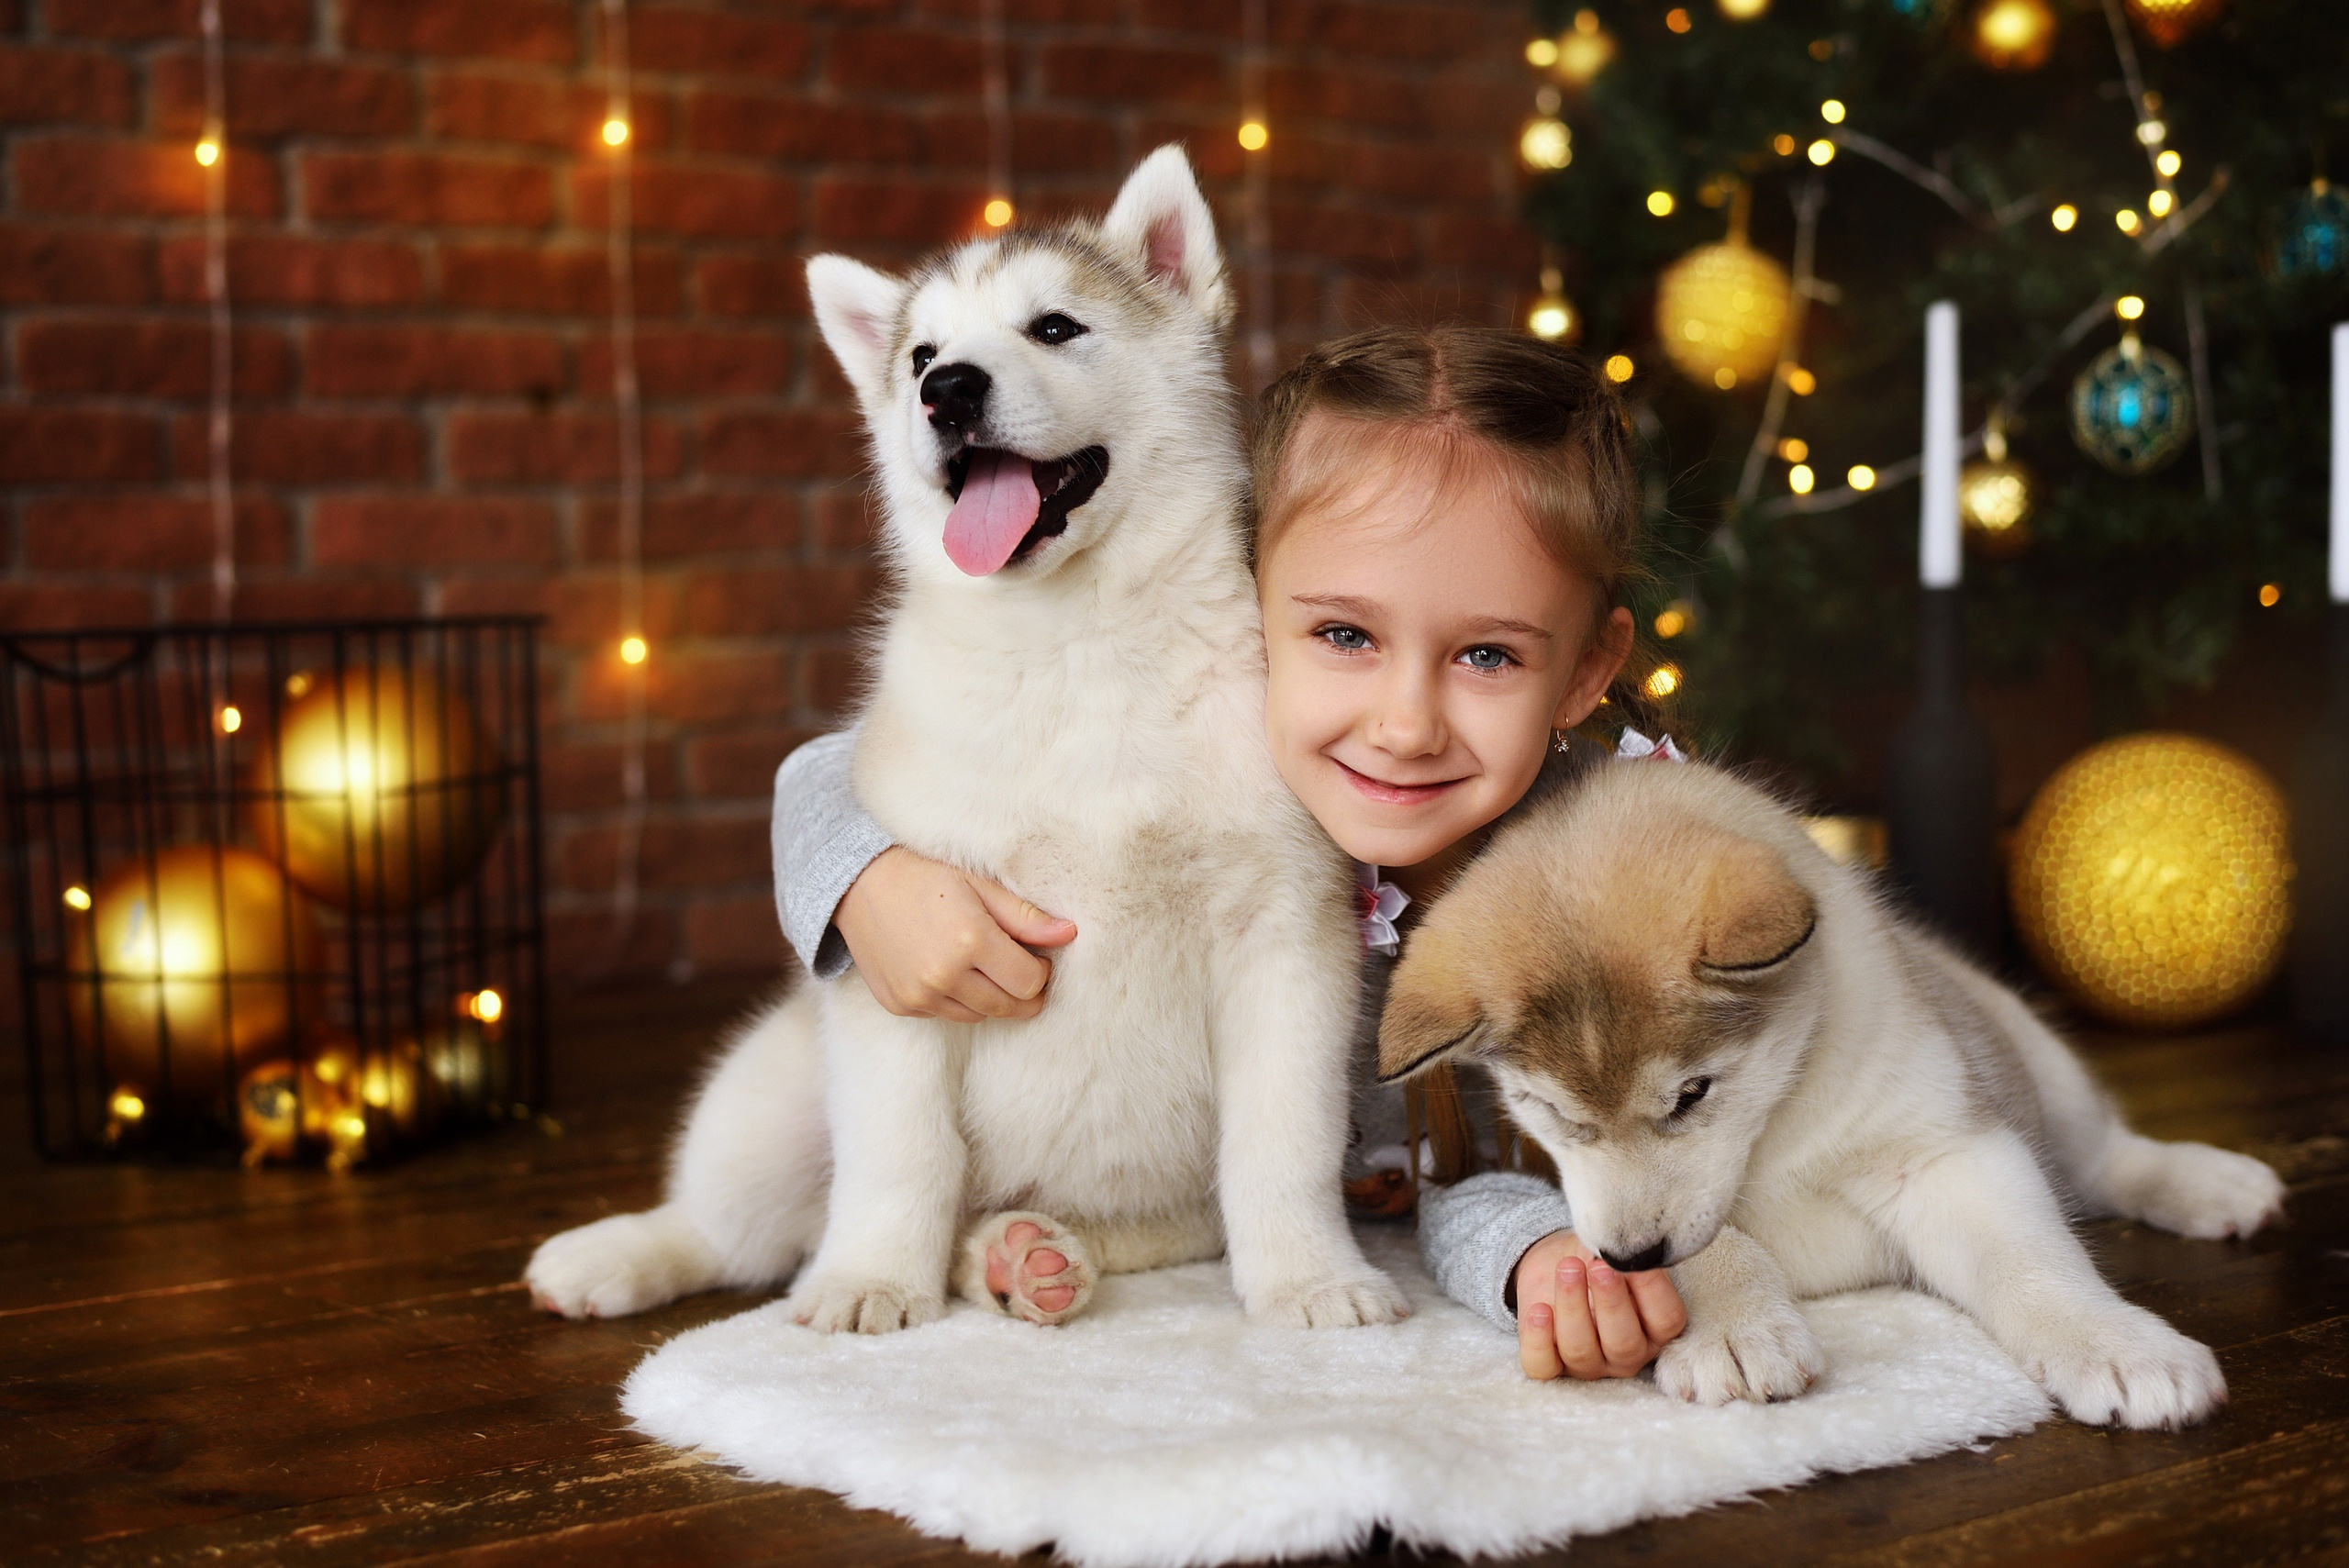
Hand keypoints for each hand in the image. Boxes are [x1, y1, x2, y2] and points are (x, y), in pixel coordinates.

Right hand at [833, 847, 1076, 1022]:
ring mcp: (920, 995)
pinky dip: (957, 1000)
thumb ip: (1025, 917)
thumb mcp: (980, 885)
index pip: (1030, 982)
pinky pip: (946, 1015)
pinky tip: (949, 970)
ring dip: (991, 997)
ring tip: (981, 964)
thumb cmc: (924, 876)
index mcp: (971, 941)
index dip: (1041, 972)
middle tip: (1017, 966)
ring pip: (980, 1015)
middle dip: (1023, 991)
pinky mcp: (901, 1005)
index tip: (1035, 956)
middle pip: (1009, 1006)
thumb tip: (1070, 934)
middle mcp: (944, 975)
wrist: (857, 885)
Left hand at [1514, 1230, 1686, 1381]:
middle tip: (1599, 1267)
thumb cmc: (1597, 1261)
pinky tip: (1539, 1310)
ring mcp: (1590, 1363)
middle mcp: (1627, 1353)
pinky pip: (1543, 1365)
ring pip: (1580, 1350)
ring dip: (1572, 1307)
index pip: (1666, 1320)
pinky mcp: (1552, 1363)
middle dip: (1611, 1304)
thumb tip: (1627, 1246)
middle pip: (1624, 1344)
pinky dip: (1538, 1339)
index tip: (1634, 1259)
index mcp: (1656, 1328)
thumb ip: (1624, 1253)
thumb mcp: (1613, 1251)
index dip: (1652, 1290)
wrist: (1561, 1265)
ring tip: (1567, 1268)